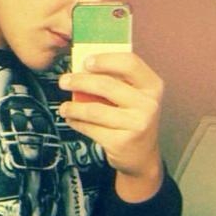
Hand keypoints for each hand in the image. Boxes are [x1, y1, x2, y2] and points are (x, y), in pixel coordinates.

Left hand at [58, 52, 163, 201]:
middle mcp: (148, 104)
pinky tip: (71, 119)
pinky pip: (91, 128)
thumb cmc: (133, 119)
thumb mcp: (134, 97)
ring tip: (64, 107)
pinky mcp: (121, 142)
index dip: (105, 60)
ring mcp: (136, 124)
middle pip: (106, 85)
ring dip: (73, 107)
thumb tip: (83, 68)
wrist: (141, 155)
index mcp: (152, 86)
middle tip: (64, 81)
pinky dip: (77, 122)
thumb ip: (116, 81)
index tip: (86, 61)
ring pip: (95, 110)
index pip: (129, 63)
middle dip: (79, 81)